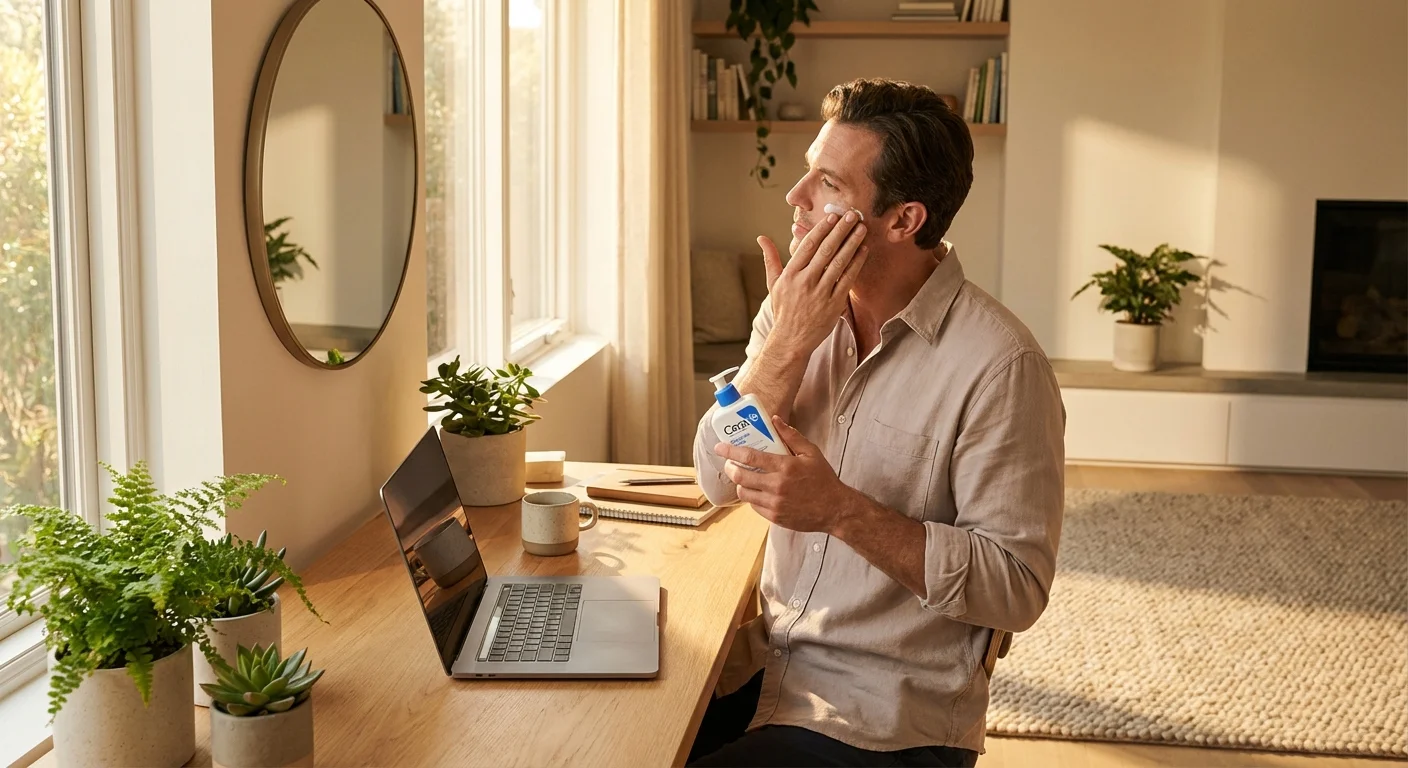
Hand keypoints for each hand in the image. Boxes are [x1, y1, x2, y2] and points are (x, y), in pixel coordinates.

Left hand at [714, 416, 858, 533]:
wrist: (834, 509)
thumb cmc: (823, 479)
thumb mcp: (811, 453)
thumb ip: (791, 436)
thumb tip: (774, 420)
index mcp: (785, 466)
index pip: (750, 456)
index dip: (730, 450)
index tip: (720, 447)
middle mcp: (777, 485)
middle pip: (741, 475)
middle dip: (730, 468)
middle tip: (730, 463)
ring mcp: (775, 503)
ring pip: (744, 492)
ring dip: (740, 483)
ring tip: (744, 477)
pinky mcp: (775, 517)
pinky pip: (753, 506)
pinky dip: (752, 497)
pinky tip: (757, 491)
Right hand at [758, 211, 869, 360]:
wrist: (791, 341)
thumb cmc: (783, 310)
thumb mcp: (773, 284)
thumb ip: (771, 259)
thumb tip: (761, 238)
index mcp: (790, 274)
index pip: (807, 246)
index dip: (821, 229)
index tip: (832, 216)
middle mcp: (805, 282)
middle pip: (826, 250)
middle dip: (840, 230)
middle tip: (853, 215)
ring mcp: (821, 293)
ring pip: (839, 262)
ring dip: (852, 243)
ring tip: (861, 228)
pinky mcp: (834, 304)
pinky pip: (848, 279)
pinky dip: (856, 263)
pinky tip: (863, 250)